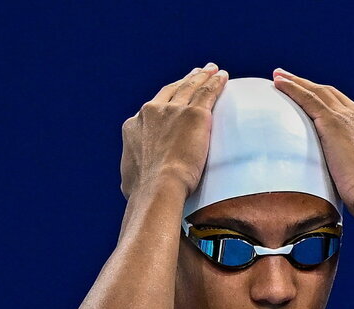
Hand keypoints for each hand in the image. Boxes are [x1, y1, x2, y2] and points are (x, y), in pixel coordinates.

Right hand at [120, 64, 227, 200]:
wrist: (159, 188)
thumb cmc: (145, 193)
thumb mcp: (130, 180)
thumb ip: (133, 173)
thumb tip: (131, 182)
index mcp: (135, 126)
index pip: (152, 109)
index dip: (164, 102)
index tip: (171, 100)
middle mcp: (151, 112)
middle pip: (172, 91)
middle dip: (185, 81)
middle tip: (196, 74)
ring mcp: (173, 111)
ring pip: (190, 87)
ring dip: (202, 76)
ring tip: (212, 70)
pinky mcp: (194, 115)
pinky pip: (207, 93)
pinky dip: (215, 83)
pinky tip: (223, 77)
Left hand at [272, 69, 353, 219]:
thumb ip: (349, 173)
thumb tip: (338, 186)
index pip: (344, 108)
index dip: (326, 101)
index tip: (313, 98)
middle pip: (330, 94)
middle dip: (310, 86)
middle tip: (289, 79)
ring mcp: (348, 116)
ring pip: (318, 92)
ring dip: (297, 82)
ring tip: (278, 77)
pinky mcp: (334, 122)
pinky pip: (308, 98)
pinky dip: (293, 88)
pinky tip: (278, 83)